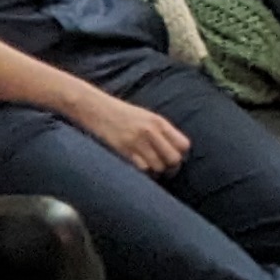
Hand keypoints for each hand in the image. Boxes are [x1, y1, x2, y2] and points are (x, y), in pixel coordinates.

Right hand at [76, 88, 190, 174]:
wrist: (95, 108)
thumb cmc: (119, 113)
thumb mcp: (145, 116)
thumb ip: (161, 131)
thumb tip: (176, 150)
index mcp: (159, 121)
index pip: (184, 145)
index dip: (180, 154)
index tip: (172, 156)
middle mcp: (151, 131)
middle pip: (174, 159)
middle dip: (170, 166)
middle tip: (161, 166)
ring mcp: (138, 141)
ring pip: (158, 167)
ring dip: (154, 170)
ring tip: (146, 165)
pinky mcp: (124, 150)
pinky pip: (142, 169)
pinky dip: (141, 171)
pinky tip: (136, 166)